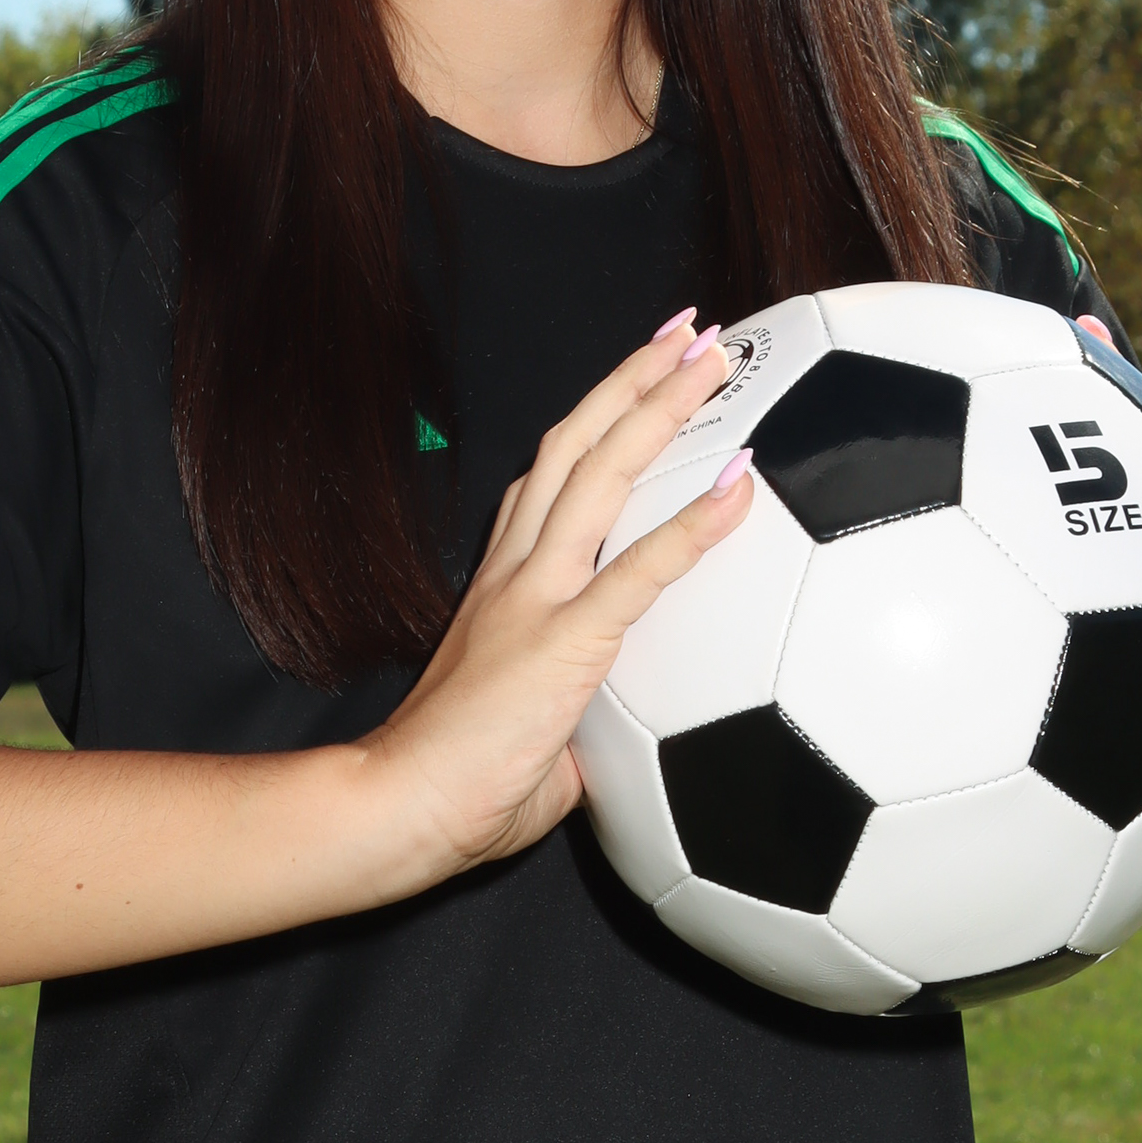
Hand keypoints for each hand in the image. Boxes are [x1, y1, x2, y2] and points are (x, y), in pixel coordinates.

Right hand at [376, 316, 753, 876]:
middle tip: (691, 332)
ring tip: (712, 359)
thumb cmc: (458, 793)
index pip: (549, 482)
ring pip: (600, 473)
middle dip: (633, 380)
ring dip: (659, 408)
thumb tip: (617, 750)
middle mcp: (517, 572)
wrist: (400, 810)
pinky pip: (640, 568)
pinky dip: (694, 520)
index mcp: (505, 585)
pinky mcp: (563, 639)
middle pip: (576, 445)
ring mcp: (536, 597)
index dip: (597, 421)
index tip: (641, 378)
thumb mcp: (536, 741)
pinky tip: (742, 479)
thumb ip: (580, 727)